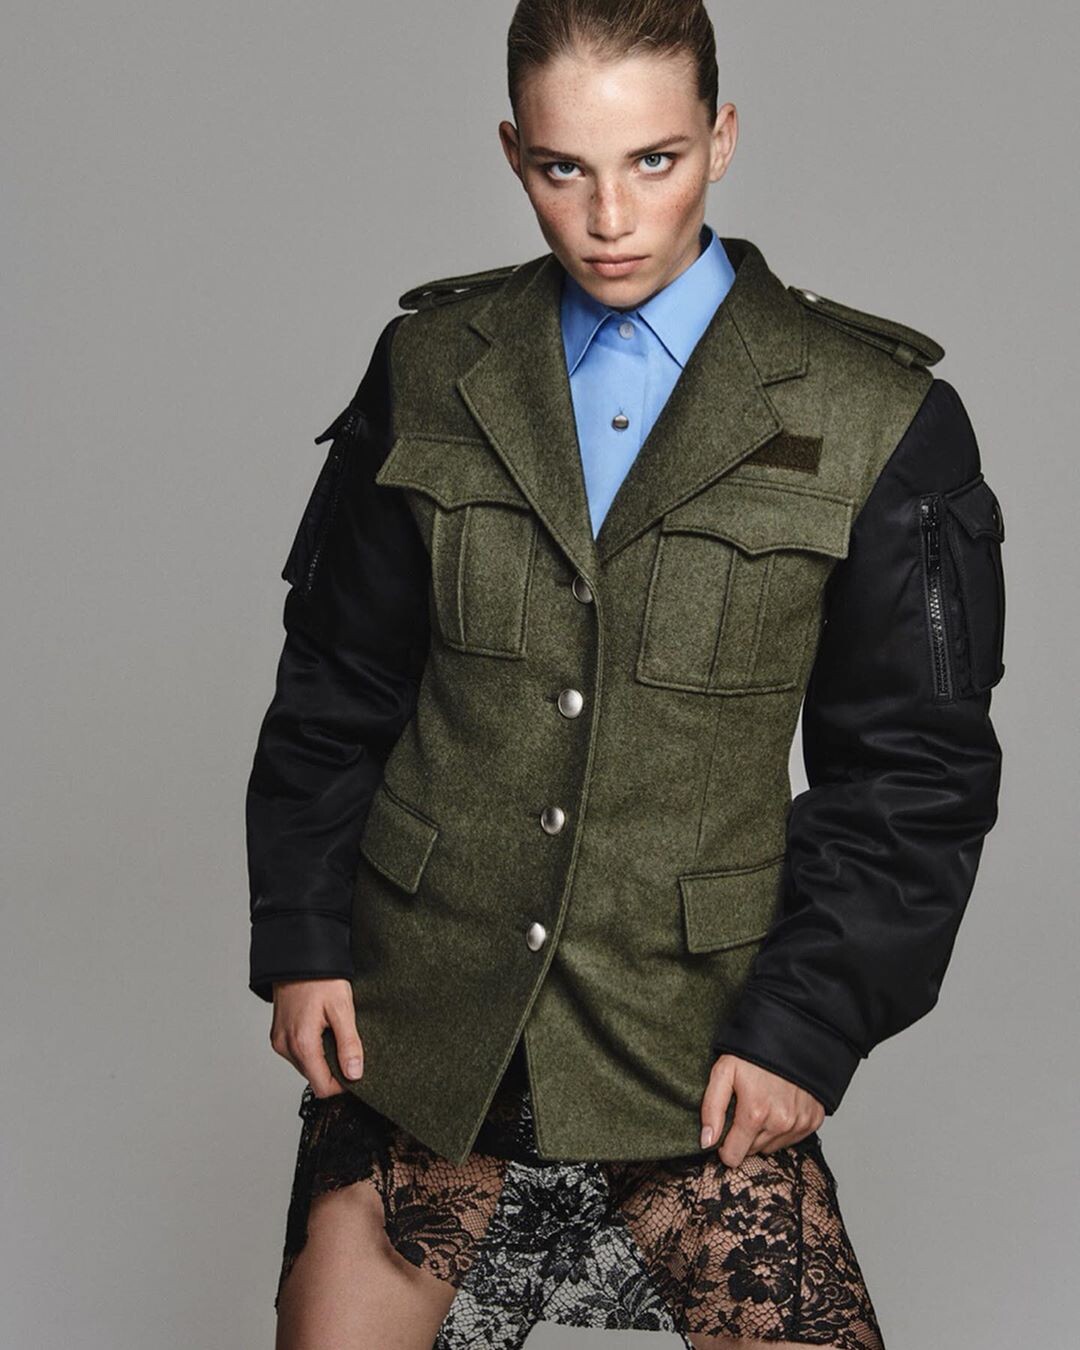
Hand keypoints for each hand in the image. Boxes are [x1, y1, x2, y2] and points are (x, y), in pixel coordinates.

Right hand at [269, 978, 364, 1096]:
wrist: (298, 957)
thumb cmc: (321, 980)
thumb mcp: (342, 1008)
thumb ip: (348, 1044)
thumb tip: (355, 1074)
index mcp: (302, 1044)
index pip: (323, 1087)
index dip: (342, 1086)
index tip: (357, 1073)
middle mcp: (286, 1047)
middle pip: (314, 1077)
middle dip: (333, 1070)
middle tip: (349, 1048)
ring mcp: (279, 1041)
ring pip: (305, 1066)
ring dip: (322, 1058)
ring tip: (334, 1033)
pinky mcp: (277, 1035)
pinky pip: (297, 1053)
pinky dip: (311, 1049)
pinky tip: (321, 1029)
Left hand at [700, 1053, 824, 1166]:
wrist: (792, 1035)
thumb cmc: (754, 1053)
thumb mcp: (724, 1072)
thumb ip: (711, 1109)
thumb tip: (706, 1142)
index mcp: (755, 1114)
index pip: (733, 1156)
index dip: (724, 1146)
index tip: (724, 1132)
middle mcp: (780, 1123)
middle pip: (752, 1151)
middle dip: (744, 1136)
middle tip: (744, 1108)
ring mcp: (799, 1123)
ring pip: (771, 1147)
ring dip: (764, 1133)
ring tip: (762, 1104)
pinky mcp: (813, 1120)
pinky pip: (791, 1139)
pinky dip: (783, 1128)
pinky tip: (779, 1106)